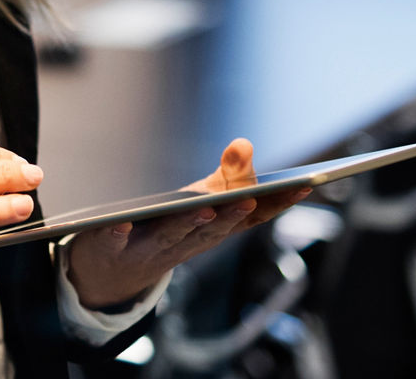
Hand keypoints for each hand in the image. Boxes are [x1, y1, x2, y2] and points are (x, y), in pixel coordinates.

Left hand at [65, 138, 310, 309]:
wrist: (112, 272)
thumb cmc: (166, 228)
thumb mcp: (199, 201)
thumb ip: (226, 177)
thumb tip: (244, 144)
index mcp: (210, 232)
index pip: (249, 219)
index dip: (277, 205)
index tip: (305, 185)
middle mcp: (185, 245)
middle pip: (212, 231)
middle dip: (233, 216)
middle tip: (252, 199)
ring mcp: (148, 249)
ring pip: (170, 238)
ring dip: (188, 225)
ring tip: (205, 207)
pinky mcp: (110, 248)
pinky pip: (114, 243)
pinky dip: (118, 233)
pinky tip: (122, 222)